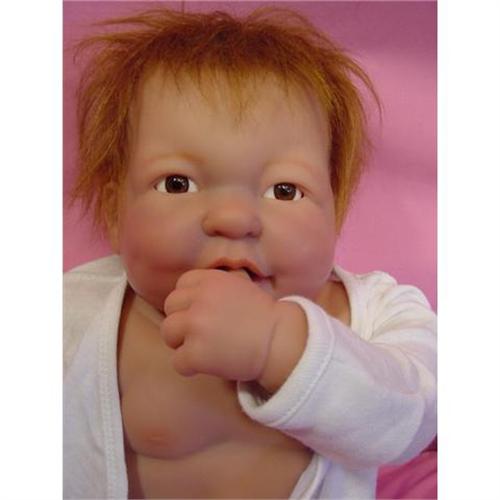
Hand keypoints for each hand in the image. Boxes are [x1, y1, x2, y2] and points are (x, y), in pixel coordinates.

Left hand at [160, 269, 279, 380]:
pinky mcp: (195, 353)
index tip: (201, 313)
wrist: (279, 342)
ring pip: (168, 333)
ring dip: (181, 343)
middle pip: (170, 307)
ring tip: (202, 349)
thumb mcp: (239, 287)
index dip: (188, 301)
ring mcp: (196, 326)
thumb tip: (190, 296)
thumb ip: (214, 287)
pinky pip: (177, 362)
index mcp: (210, 280)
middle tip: (200, 334)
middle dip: (182, 320)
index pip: (180, 286)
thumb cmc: (263, 317)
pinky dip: (190, 367)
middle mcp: (200, 299)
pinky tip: (208, 366)